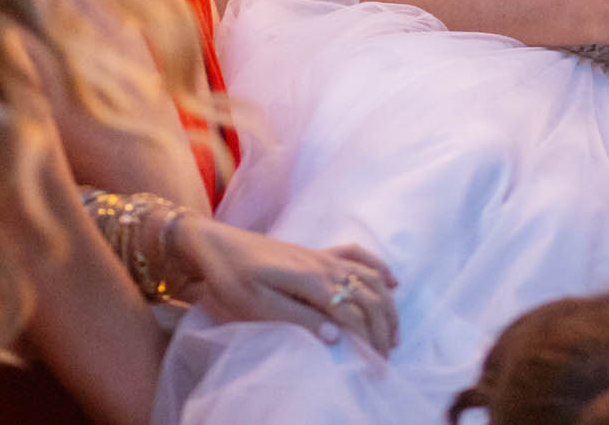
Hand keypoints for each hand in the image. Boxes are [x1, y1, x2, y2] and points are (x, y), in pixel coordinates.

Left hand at [171, 216, 399, 355]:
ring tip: (392, 332)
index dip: (369, 339)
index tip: (376, 364)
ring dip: (387, 303)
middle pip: (369, 295)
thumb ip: (299, 320)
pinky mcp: (317, 252)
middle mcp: (324, 265)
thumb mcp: (258, 307)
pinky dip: (378, 266)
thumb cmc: (232, 278)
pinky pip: (357, 254)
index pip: (354, 312)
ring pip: (369, 276)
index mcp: (311, 280)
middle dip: (384, 326)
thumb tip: (336, 337)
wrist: (216, 244)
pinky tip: (391, 281)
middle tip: (386, 356)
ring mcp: (323, 256)